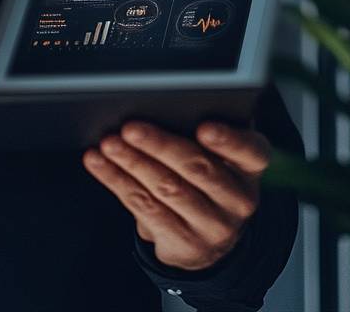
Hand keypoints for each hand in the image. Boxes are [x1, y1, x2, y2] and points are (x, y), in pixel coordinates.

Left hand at [82, 119, 269, 270]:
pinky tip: (100, 164)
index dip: (228, 140)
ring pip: (168, 188)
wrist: (207, 238)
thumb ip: (195, 133)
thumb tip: (151, 106)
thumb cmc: (204, 178)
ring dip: (132, 163)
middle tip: (130, 128)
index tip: (204, 127)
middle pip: (198, 168)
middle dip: (160, 145)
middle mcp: (238, 198)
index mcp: (249, 167)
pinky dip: (117, 181)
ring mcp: (215, 226)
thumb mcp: (215, 155)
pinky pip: (146, 208)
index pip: (250, 151)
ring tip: (109, 144)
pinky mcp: (186, 244)